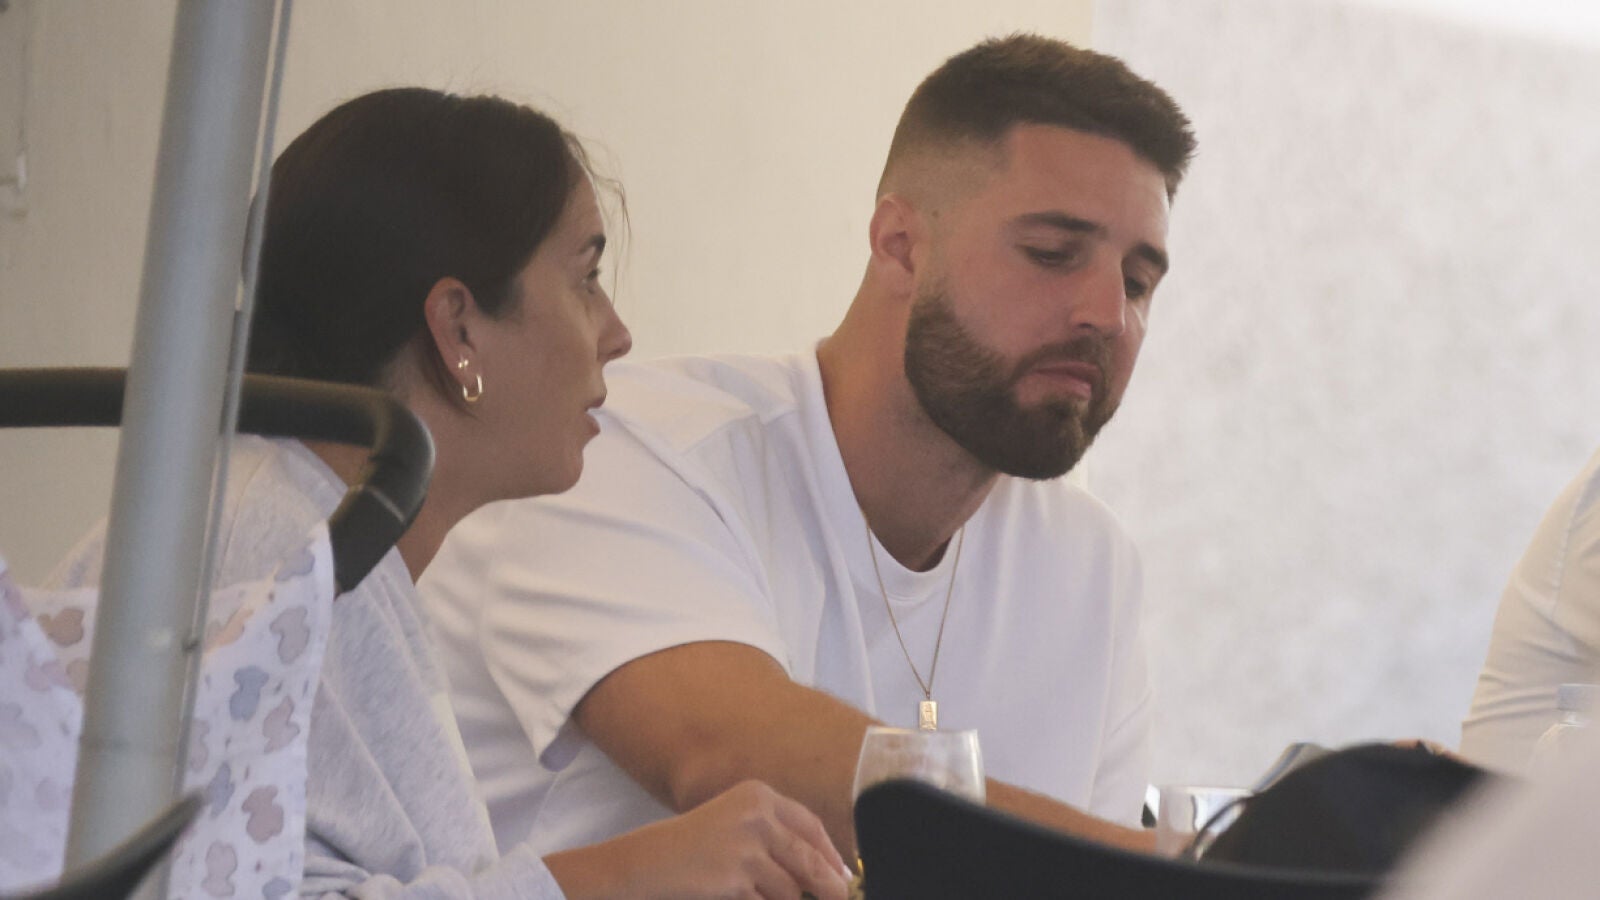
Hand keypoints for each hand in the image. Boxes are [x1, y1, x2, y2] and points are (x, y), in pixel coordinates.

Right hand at [546, 779, 852, 899]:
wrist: (642, 865)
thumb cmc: (688, 851)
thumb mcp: (733, 828)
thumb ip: (773, 839)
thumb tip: (823, 870)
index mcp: (758, 795)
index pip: (809, 825)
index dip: (830, 853)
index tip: (842, 875)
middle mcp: (756, 814)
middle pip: (809, 858)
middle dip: (828, 886)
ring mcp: (746, 845)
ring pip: (790, 888)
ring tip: (771, 897)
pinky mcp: (735, 876)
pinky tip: (747, 898)